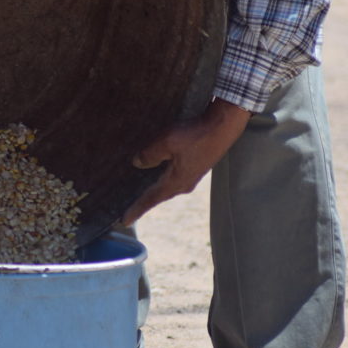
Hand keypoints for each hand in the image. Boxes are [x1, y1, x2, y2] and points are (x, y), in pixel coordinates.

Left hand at [121, 99, 250, 225]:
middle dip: (143, 203)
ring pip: (166, 187)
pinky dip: (161, 180)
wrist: (223, 126)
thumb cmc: (196, 134)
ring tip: (138, 195)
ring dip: (152, 192)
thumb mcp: (167, 142)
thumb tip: (137, 163)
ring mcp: (191, 176)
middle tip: (128, 212)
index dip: (136, 209)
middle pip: (158, 196)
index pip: (151, 199)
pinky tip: (155, 173)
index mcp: (176, 182)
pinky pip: (172, 178)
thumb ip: (149, 154)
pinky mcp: (194, 167)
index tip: (124, 222)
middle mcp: (184, 184)